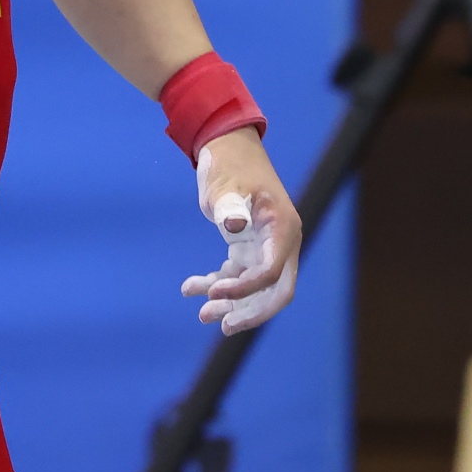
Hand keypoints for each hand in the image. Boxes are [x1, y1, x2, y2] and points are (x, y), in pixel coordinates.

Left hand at [178, 126, 301, 334]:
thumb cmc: (227, 163)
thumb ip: (230, 204)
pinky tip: (189, 287)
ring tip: (201, 314)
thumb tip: (235, 224)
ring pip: (255, 289)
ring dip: (231, 304)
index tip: (215, 292)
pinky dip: (216, 284)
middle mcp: (281, 242)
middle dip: (250, 311)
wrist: (226, 146)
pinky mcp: (248, 247)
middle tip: (222, 325)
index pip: (273, 273)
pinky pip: (237, 276)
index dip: (246, 289)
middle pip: (275, 291)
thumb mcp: (224, 183)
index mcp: (282, 228)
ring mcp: (265, 246)